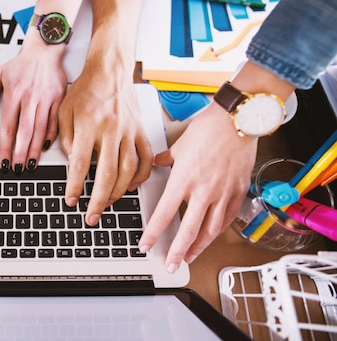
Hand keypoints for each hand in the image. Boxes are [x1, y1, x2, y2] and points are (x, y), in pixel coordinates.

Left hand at [0, 37, 66, 172]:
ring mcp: (46, 99)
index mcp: (14, 93)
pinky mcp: (59, 98)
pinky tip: (45, 148)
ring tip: (31, 164)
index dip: (5, 147)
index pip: (8, 126)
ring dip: (35, 149)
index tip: (4, 161)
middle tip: (18, 169)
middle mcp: (30, 97)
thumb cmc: (22, 63)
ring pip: (40, 129)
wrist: (45, 50)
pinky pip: (55, 121)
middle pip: (24, 132)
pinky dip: (50, 136)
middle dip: (21, 153)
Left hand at [59, 73, 152, 225]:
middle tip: (91, 215)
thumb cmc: (86, 89)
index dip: (74, 186)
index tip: (71, 199)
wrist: (109, 70)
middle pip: (106, 174)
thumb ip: (65, 138)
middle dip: (98, 200)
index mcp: (89, 124)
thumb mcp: (64, 111)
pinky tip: (129, 187)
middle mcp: (111, 130)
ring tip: (107, 204)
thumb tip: (72, 165)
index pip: (80, 164)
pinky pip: (146, 159)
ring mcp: (129, 131)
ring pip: (128, 170)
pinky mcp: (140, 131)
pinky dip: (140, 177)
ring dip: (117, 193)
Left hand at [138, 104, 256, 272]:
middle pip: (187, 230)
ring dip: (198, 247)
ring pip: (210, 230)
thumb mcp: (178, 145)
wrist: (237, 120)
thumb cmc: (207, 129)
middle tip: (170, 264)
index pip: (163, 215)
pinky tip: (210, 237)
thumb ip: (164, 160)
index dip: (153, 233)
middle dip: (177, 251)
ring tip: (189, 257)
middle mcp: (203, 191)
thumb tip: (152, 165)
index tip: (146, 245)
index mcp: (183, 180)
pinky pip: (227, 218)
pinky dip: (217, 231)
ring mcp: (222, 193)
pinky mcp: (238, 192)